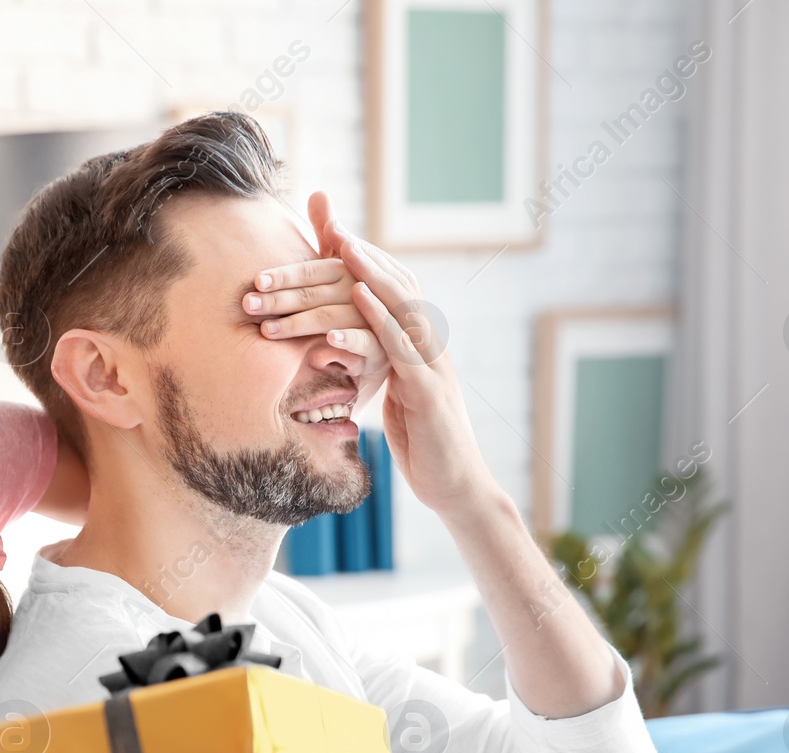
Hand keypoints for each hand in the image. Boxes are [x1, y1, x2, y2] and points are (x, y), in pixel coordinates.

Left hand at [242, 201, 388, 414]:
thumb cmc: (365, 306)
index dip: (285, 274)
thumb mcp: (347, 271)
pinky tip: (321, 347)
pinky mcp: (387, 350)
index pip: (316, 269)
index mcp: (358, 268)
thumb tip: (317, 192)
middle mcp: (370, 289)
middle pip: (318, 292)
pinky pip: (365, 345)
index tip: (255, 280)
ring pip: (334, 317)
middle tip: (247, 305)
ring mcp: (379, 320)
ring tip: (269, 329)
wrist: (401, 349)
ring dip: (301, 324)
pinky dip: (345, 344)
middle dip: (281, 299)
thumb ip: (332, 238)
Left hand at [307, 193, 491, 517]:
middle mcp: (431, 347)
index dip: (367, 261)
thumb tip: (351, 348)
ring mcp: (433, 367)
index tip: (334, 233)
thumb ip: (379, 368)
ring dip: (370, 276)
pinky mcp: (429, 393)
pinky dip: (379, 321)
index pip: (394, 292)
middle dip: (365, 257)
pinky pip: (401, 349)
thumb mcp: (395, 397)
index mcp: (420, 346)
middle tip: (333, 227)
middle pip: (398, 289)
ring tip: (342, 249)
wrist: (455, 488)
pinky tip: (356, 300)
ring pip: (402, 310)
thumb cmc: (421, 443)